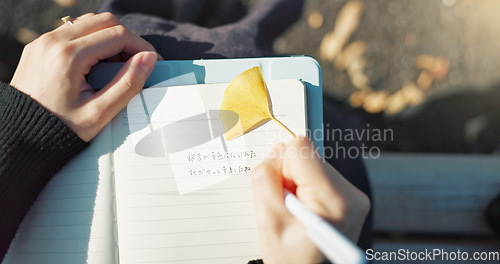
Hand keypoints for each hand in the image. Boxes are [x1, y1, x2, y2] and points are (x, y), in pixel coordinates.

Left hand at [10, 13, 160, 140]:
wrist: (21, 135)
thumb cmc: (58, 129)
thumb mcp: (100, 113)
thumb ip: (128, 84)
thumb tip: (148, 59)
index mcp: (69, 56)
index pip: (118, 35)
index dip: (141, 46)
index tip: (152, 61)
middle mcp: (53, 42)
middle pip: (105, 21)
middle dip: (127, 39)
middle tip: (136, 62)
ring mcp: (44, 42)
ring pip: (89, 22)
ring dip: (109, 38)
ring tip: (116, 66)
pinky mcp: (40, 46)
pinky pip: (73, 31)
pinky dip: (92, 41)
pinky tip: (97, 65)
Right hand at [251, 137, 369, 263]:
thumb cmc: (290, 258)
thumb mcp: (267, 219)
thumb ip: (266, 177)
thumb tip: (278, 150)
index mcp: (334, 198)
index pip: (301, 149)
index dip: (281, 166)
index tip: (280, 191)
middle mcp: (352, 193)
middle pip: (308, 158)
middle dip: (290, 178)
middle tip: (288, 208)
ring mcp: (354, 196)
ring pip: (313, 166)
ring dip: (298, 185)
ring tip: (296, 213)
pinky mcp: (351, 197)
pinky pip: (320, 176)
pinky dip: (307, 190)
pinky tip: (305, 212)